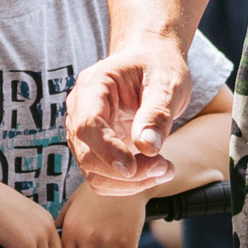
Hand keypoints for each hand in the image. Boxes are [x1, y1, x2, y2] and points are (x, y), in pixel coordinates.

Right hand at [69, 41, 194, 195]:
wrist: (152, 63)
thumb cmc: (159, 67)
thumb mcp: (167, 82)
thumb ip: (157, 112)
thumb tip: (148, 147)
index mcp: (93, 86)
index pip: (88, 125)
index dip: (107, 150)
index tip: (132, 168)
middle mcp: (81, 111)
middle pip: (88, 155)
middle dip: (127, 172)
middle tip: (166, 168)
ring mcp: (85, 133)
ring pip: (94, 173)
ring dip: (130, 183)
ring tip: (166, 170)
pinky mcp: (97, 149)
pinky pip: (104, 177)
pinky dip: (129, 184)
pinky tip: (155, 171)